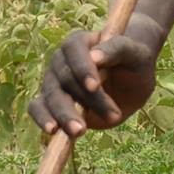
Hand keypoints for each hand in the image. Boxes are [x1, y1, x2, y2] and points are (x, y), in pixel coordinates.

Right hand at [26, 23, 158, 136]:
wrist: (131, 80)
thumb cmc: (135, 62)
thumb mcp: (136, 53)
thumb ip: (117, 49)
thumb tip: (95, 57)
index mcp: (81, 42)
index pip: (74, 49)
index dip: (82, 67)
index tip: (94, 86)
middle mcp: (62, 59)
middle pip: (64, 78)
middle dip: (81, 99)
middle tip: (101, 117)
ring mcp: (54, 80)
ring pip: (51, 95)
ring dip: (63, 115)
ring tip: (79, 132)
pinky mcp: (51, 101)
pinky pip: (37, 106)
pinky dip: (42, 118)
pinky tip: (53, 132)